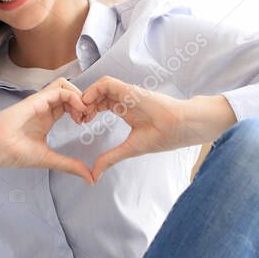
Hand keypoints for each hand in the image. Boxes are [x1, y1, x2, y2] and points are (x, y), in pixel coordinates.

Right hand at [0, 78, 94, 184]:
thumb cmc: (12, 153)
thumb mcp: (48, 159)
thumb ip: (69, 165)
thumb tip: (89, 178)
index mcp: (47, 119)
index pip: (69, 105)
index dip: (82, 110)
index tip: (87, 124)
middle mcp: (44, 108)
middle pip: (69, 93)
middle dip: (84, 102)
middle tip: (88, 118)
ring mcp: (40, 102)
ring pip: (65, 86)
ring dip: (79, 96)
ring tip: (83, 113)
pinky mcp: (36, 99)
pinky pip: (58, 89)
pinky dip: (73, 96)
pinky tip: (78, 110)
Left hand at [78, 75, 199, 182]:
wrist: (180, 127)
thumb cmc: (162, 136)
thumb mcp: (129, 149)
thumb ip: (111, 158)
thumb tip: (95, 174)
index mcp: (125, 109)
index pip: (100, 104)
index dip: (88, 111)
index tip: (81, 124)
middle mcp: (125, 99)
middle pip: (97, 94)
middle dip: (84, 104)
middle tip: (78, 119)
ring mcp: (127, 93)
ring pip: (99, 87)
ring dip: (87, 97)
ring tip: (82, 113)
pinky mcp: (130, 90)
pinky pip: (107, 83)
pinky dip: (94, 90)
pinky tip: (88, 103)